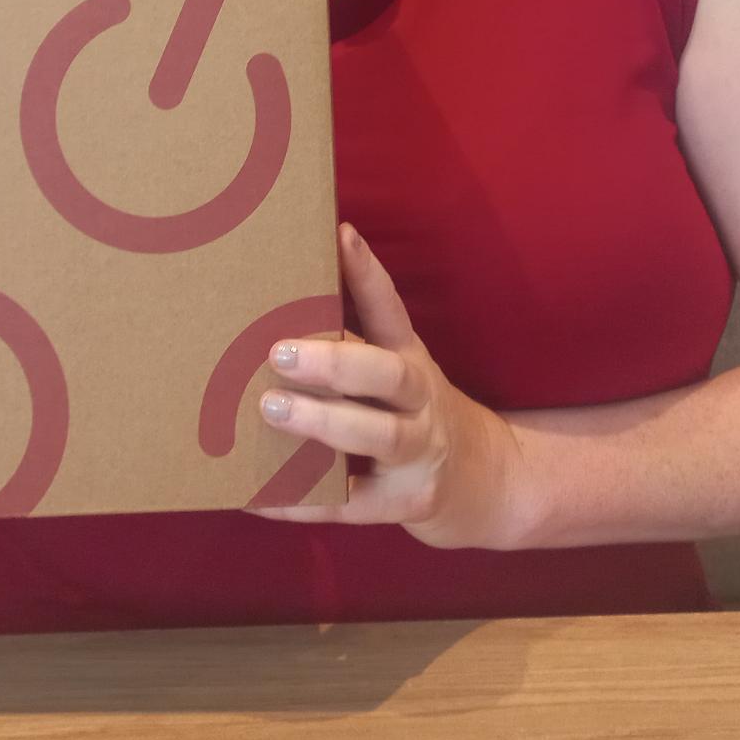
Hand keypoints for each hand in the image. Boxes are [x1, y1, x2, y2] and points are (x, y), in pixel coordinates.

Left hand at [252, 225, 529, 549]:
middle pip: (388, 375)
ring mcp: (419, 454)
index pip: (391, 311)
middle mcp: (420, 402)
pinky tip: (255, 495)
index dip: (367, 273)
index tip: (340, 235)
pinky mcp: (405, 503)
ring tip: (271, 409)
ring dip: (323, 422)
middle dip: (335, 362)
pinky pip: (350, 504)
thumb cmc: (416, 415)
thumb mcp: (399, 372)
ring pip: (379, 435)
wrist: (484, 483)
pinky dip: (301, 501)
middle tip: (278, 352)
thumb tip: (277, 302)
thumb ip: (354, 343)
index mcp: (411, 361)